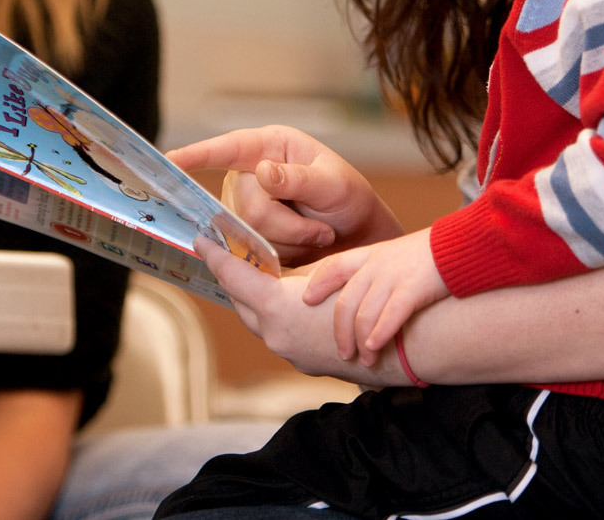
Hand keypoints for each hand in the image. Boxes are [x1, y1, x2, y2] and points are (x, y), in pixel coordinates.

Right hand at [168, 125, 403, 264]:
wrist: (357, 237)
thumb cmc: (349, 200)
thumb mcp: (335, 185)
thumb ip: (300, 180)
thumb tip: (262, 172)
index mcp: (270, 147)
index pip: (229, 148)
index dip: (198, 155)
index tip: (170, 161)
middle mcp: (249, 173)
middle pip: (246, 208)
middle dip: (288, 226)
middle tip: (322, 229)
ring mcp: (244, 206)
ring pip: (247, 234)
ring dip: (289, 241)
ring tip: (318, 235)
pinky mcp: (245, 235)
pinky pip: (251, 252)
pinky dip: (282, 255)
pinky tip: (304, 248)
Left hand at [196, 236, 402, 384]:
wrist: (402, 343)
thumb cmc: (372, 298)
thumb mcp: (332, 271)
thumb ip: (297, 271)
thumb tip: (276, 268)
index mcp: (277, 307)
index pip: (234, 278)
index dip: (215, 256)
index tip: (201, 241)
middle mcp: (276, 335)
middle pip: (242, 302)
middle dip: (235, 279)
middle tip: (229, 255)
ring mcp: (290, 353)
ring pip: (260, 321)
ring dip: (256, 300)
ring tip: (257, 278)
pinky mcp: (305, 363)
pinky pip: (281, 334)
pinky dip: (278, 317)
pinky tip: (290, 304)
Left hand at [303, 228, 448, 363]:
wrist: (464, 244)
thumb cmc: (433, 254)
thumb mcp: (396, 255)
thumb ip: (377, 271)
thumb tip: (364, 296)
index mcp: (371, 255)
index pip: (334, 266)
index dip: (317, 283)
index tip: (306, 300)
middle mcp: (377, 265)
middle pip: (345, 301)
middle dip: (340, 331)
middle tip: (343, 353)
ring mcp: (393, 276)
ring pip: (364, 313)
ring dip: (361, 341)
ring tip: (366, 360)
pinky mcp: (413, 288)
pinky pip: (389, 315)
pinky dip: (379, 334)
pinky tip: (376, 347)